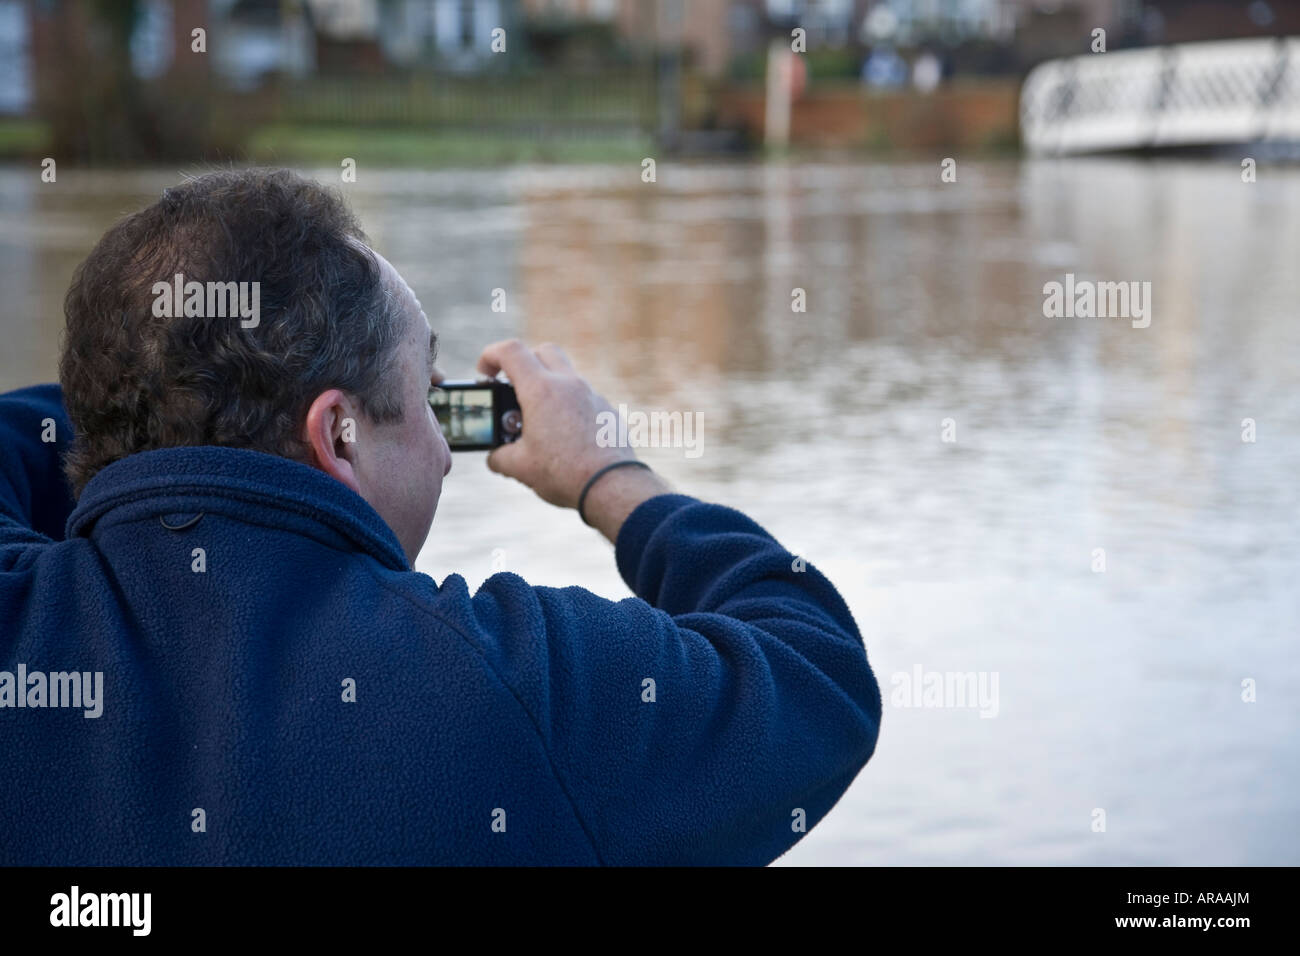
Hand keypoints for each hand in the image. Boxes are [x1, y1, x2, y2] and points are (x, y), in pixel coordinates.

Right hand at [475, 339, 635, 509]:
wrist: (612, 487)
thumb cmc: (565, 474)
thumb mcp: (520, 468)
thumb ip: (500, 457)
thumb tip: (496, 458)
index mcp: (541, 390)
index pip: (510, 351)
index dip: (490, 355)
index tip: (484, 373)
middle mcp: (569, 384)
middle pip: (543, 351)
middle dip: (523, 362)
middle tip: (512, 387)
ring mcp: (592, 395)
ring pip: (566, 374)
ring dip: (548, 386)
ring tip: (537, 418)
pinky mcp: (607, 411)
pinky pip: (584, 397)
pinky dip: (568, 405)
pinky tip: (564, 434)